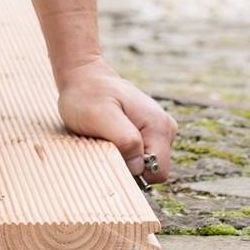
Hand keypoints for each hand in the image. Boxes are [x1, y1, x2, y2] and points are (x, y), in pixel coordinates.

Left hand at [55, 57, 177, 181]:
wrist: (84, 76)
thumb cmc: (88, 95)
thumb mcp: (101, 116)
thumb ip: (124, 140)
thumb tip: (140, 166)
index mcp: (159, 127)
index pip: (158, 173)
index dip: (133, 172)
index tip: (112, 152)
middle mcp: (165, 128)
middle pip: (153, 170)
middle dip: (129, 164)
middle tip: (106, 142)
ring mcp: (158, 129)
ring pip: (145, 164)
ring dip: (124, 156)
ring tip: (107, 135)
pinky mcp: (148, 131)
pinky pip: (139, 154)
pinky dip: (123, 150)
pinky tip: (110, 133)